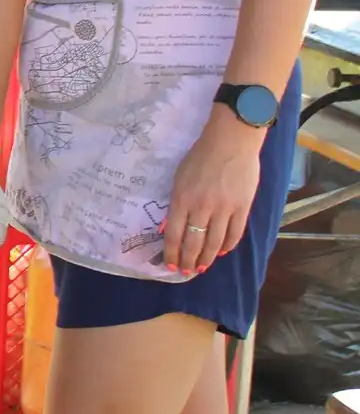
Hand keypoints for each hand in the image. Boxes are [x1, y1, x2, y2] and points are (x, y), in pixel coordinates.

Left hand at [164, 116, 264, 274]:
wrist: (231, 142)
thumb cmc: (200, 157)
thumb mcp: (179, 178)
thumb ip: (176, 204)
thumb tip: (170, 228)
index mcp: (182, 199)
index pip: (175, 234)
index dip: (172, 253)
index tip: (170, 264)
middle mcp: (202, 207)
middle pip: (194, 243)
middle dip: (188, 261)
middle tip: (186, 271)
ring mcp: (224, 209)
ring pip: (215, 243)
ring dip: (207, 258)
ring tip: (202, 267)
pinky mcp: (243, 207)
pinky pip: (235, 234)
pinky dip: (227, 246)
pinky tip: (222, 251)